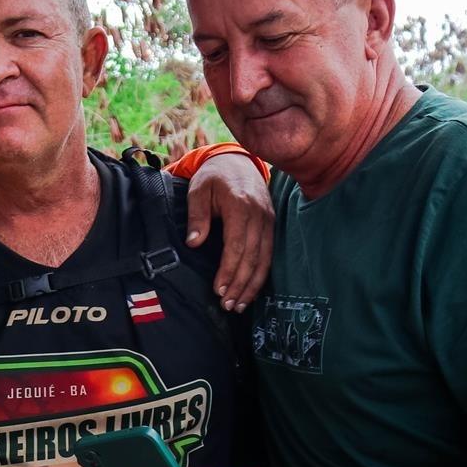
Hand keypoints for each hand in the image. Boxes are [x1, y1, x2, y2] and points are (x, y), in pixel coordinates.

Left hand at [183, 152, 272, 310]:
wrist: (237, 161)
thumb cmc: (214, 178)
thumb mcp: (198, 190)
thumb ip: (197, 216)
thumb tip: (194, 242)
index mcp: (241, 206)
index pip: (237, 245)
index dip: (229, 270)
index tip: (219, 289)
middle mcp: (259, 215)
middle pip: (252, 257)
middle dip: (240, 284)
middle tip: (228, 305)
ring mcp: (269, 221)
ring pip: (264, 259)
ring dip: (252, 285)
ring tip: (239, 305)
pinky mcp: (271, 226)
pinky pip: (269, 255)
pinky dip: (261, 275)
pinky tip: (251, 290)